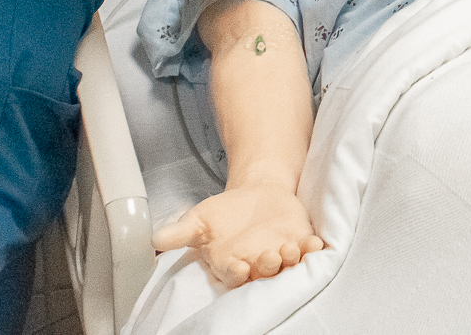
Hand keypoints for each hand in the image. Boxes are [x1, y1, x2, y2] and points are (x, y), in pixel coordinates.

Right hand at [152, 184, 324, 286]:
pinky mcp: (299, 242)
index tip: (239, 268)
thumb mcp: (199, 220)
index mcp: (230, 265)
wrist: (255, 193)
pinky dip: (312, 249)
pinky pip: (307, 250)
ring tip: (290, 249)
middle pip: (263, 273)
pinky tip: (315, 244)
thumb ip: (180, 232)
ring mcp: (280, 255)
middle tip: (269, 257)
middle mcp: (256, 265)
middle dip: (267, 267)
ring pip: (287, 264)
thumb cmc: (225, 213)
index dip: (236, 274)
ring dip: (291, 259)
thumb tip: (155, 240)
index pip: (233, 276)